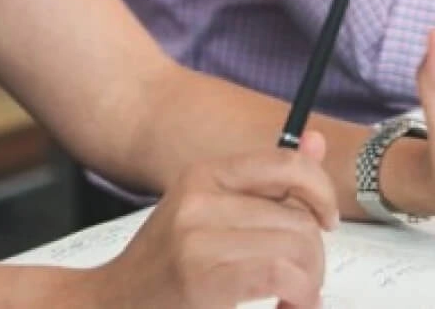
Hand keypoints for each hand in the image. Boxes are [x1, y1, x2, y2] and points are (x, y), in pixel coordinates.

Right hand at [87, 132, 336, 308]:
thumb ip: (267, 183)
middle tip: (300, 284)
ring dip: (308, 284)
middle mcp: (200, 198)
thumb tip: (316, 142)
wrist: (109, 304)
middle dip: (313, 258)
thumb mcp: (209, 213)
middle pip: (298, 218)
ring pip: (297, 248)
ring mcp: (198, 238)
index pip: (286, 164)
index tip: (325, 223)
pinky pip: (281, 275)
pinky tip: (285, 308)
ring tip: (292, 300)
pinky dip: (299, 296)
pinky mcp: (203, 277)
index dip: (321, 193)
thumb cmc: (162, 269)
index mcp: (204, 174)